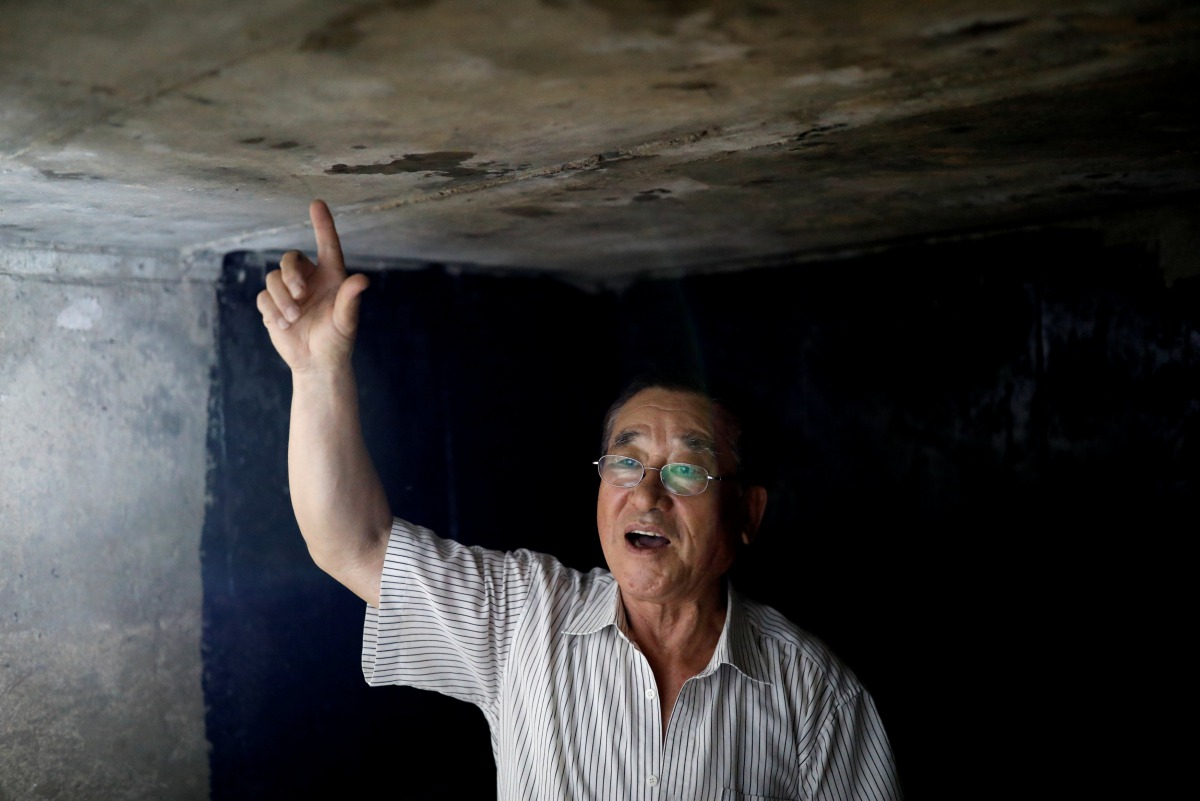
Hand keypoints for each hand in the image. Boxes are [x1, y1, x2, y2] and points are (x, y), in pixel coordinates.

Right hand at [257, 199, 368, 372]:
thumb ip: (350, 300)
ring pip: (273, 277)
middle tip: (300, 294)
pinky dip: (272, 309)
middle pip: (290, 258)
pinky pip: (263, 297)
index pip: (326, 245)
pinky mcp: (272, 306)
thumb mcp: (346, 322)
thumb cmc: (337, 341)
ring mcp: (288, 292)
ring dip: (282, 298)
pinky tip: (284, 325)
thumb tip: (363, 280)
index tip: (317, 203)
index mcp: (331, 277)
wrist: (317, 363)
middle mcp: (308, 279)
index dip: (322, 224)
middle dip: (291, 274)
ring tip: (294, 318)